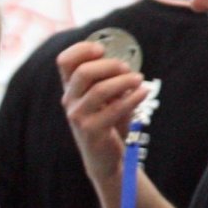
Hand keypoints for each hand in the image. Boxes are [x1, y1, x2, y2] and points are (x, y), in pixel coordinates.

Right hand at [56, 39, 150, 182]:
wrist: (106, 158)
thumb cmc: (109, 123)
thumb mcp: (108, 98)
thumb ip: (110, 79)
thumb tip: (124, 62)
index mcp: (71, 89)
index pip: (64, 61)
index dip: (81, 50)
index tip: (102, 49)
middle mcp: (70, 101)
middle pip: (82, 72)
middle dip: (109, 65)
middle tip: (127, 68)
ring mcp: (78, 116)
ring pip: (99, 90)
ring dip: (124, 81)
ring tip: (139, 80)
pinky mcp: (92, 131)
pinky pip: (115, 108)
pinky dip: (133, 97)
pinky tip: (143, 92)